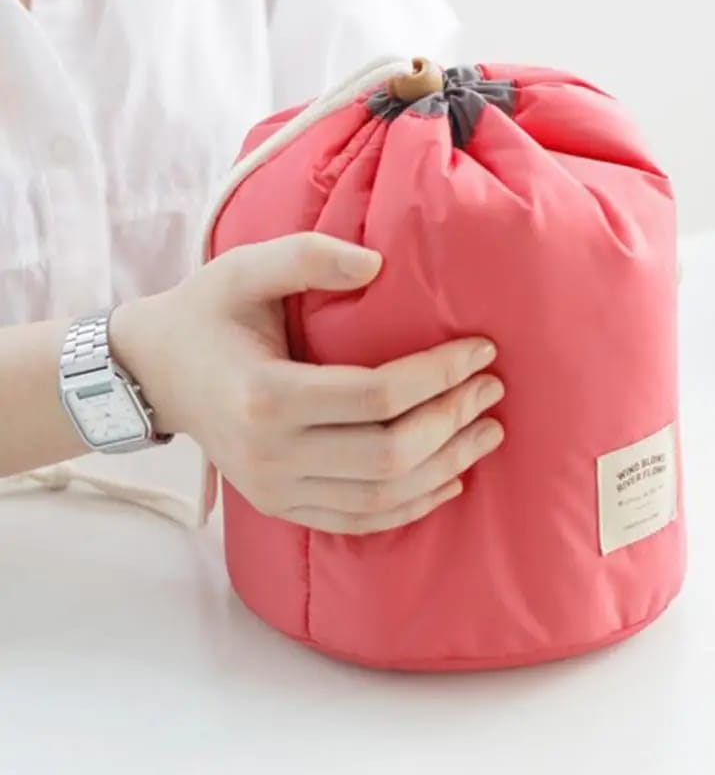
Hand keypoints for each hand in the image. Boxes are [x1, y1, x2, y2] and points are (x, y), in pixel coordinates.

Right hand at [112, 233, 504, 533]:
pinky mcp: (281, 505)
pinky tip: (449, 482)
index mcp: (266, 395)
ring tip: (488, 433)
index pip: (378, 397)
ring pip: (383, 496)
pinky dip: (410, 507)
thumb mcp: (243, 268)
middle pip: (390, 453)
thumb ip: (307, 257)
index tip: (482, 351)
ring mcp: (276, 490)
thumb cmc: (207, 315)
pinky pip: (359, 522)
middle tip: (492, 390)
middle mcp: (271, 455)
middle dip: (453, 422)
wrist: (158, 373)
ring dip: (446, 466)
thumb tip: (378, 265)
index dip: (439, 375)